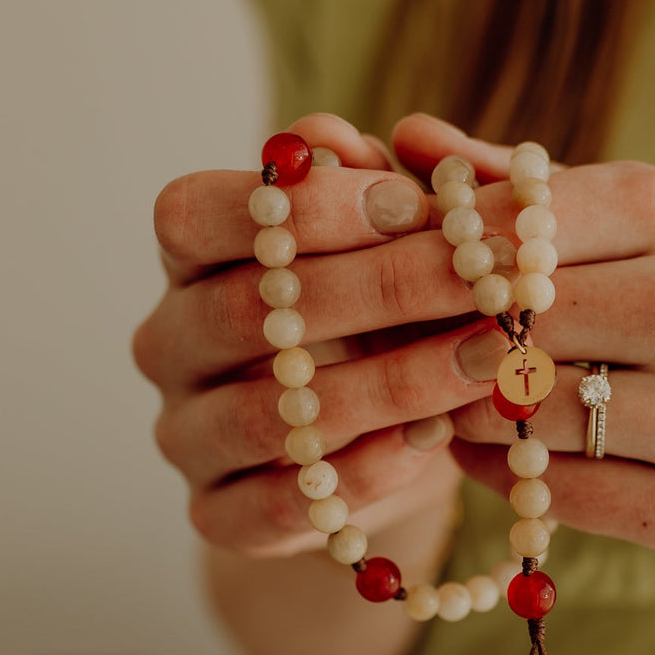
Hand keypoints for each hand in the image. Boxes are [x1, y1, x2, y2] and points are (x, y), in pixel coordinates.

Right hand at [134, 113, 516, 557]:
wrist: (387, 443)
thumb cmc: (388, 315)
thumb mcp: (391, 243)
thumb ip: (367, 186)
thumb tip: (336, 139)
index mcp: (190, 260)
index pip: (193, 214)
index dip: (301, 206)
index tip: (412, 204)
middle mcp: (169, 344)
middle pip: (240, 312)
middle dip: (375, 291)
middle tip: (484, 283)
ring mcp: (186, 435)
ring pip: (264, 415)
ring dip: (386, 387)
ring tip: (484, 362)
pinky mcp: (218, 515)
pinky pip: (275, 507)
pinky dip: (361, 475)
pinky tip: (433, 442)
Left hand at [388, 115, 654, 559]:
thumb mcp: (642, 229)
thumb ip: (522, 191)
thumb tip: (406, 138)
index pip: (504, 227)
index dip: (439, 259)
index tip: (408, 280)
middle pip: (509, 325)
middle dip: (448, 344)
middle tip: (413, 356)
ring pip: (526, 417)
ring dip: (470, 416)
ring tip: (457, 403)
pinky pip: (557, 495)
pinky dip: (507, 476)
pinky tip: (500, 454)